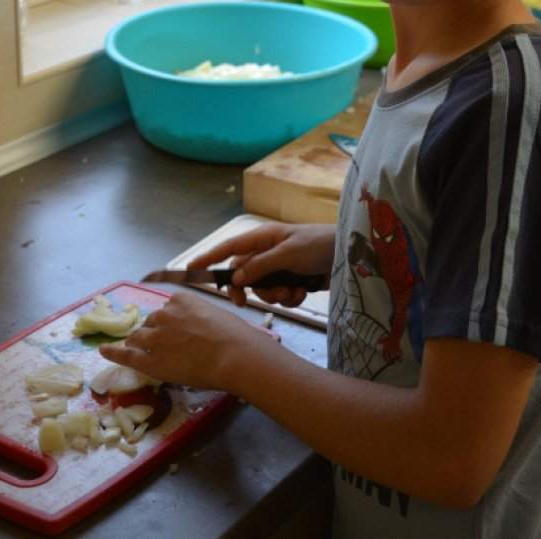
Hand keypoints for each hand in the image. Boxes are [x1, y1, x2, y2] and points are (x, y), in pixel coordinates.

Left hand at [99, 290, 262, 390]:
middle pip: (151, 323)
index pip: (166, 310)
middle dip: (156, 333)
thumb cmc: (235, 336)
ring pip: (139, 337)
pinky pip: (126, 354)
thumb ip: (198, 318)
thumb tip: (198, 330)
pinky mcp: (150, 360)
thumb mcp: (215, 315)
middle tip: (172, 348)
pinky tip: (103, 351)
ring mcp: (155, 337)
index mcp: (180, 299)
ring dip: (142, 344)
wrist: (234, 355)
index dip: (171, 323)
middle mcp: (164, 314)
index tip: (179, 332)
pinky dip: (113, 352)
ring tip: (151, 354)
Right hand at [187, 221, 334, 307]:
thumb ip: (261, 266)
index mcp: (263, 239)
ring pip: (263, 290)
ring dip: (276, 295)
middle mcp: (268, 254)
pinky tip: (303, 292)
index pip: (229, 248)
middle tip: (248, 301)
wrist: (349, 256)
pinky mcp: (293, 282)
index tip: (191, 269)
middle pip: (244, 276)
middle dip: (252, 290)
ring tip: (294, 290)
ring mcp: (280, 268)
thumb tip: (234, 279)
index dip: (209, 258)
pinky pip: (280, 296)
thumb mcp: (288, 253)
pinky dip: (290, 298)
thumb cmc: (318, 244)